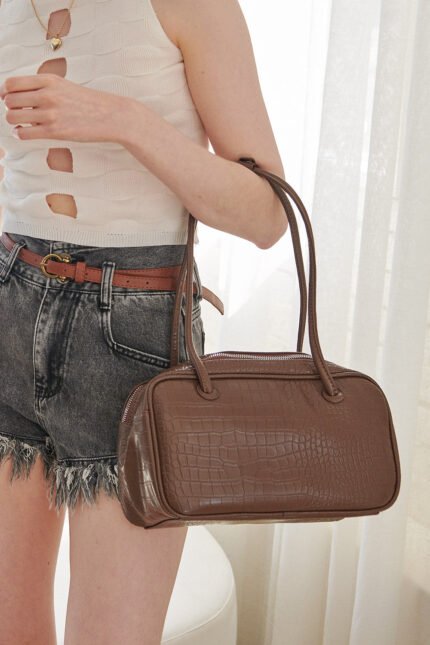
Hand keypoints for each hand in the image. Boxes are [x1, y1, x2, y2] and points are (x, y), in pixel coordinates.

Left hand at [0, 73, 127, 143]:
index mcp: (48, 80)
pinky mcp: (55, 131)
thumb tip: (15, 94)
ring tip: (21, 123)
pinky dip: (19, 134)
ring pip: (13, 117)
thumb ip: (41, 87)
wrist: (110, 115)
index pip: (11, 83)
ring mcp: (51, 114)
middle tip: (18, 112)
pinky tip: (24, 132)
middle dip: (10, 108)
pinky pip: (24, 133)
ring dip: (13, 121)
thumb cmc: (86, 102)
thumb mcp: (63, 85)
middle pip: (9, 101)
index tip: (8, 98)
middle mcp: (47, 95)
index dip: (4, 92)